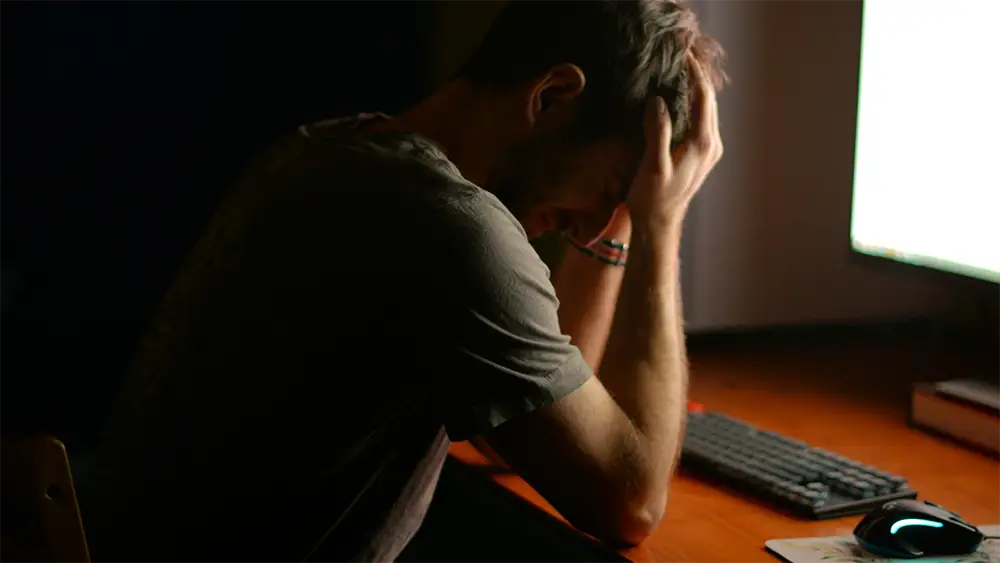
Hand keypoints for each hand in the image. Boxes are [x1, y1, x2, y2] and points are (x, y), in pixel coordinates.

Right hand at [626, 54, 722, 227]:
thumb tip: (658, 101)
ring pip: (708, 110)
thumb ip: (658, 131)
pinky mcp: (703, 155)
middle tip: (683, 56)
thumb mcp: (653, 164)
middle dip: (698, 77)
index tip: (684, 54)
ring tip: (682, 71)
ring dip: (697, 90)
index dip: (694, 73)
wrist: (659, 224)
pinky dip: (694, 105)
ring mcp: (710, 150)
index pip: (703, 97)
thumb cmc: (653, 198)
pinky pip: (702, 121)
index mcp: (702, 143)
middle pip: (710, 100)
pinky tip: (680, 99)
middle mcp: (712, 144)